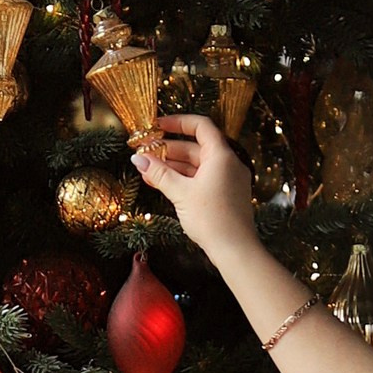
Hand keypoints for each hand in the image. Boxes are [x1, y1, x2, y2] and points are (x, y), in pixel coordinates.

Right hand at [131, 112, 257, 260]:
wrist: (235, 250)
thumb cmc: (211, 219)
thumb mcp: (180, 193)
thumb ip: (159, 173)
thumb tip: (138, 159)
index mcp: (221, 156)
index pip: (201, 126)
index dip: (178, 122)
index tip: (157, 126)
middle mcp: (228, 163)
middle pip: (196, 147)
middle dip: (169, 149)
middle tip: (145, 153)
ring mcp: (228, 180)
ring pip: (197, 165)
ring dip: (173, 166)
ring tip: (148, 170)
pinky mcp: (225, 195)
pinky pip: (202, 179)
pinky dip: (183, 179)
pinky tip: (163, 184)